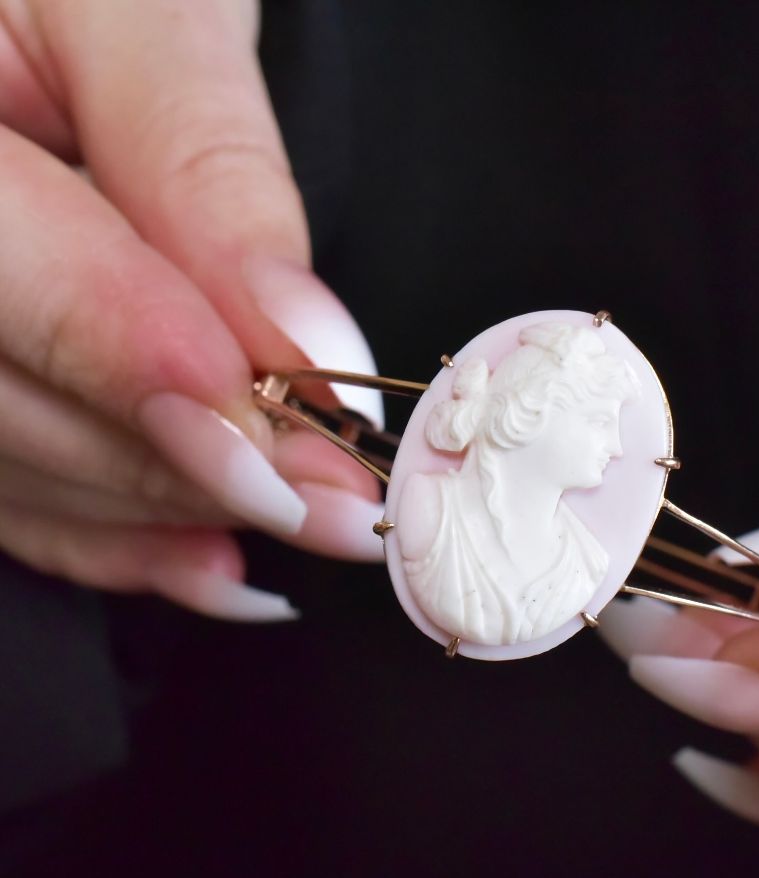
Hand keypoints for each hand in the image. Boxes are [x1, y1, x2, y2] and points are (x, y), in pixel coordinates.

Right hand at [0, 0, 382, 619]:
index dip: (148, 360)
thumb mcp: (143, 15)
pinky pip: (8, 496)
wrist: (32, 19)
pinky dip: (114, 539)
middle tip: (341, 499)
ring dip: (169, 513)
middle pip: (6, 400)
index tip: (308, 421)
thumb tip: (305, 339)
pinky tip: (211, 559)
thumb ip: (206, 168)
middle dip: (190, 461)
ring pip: (11, 468)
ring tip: (309, 523)